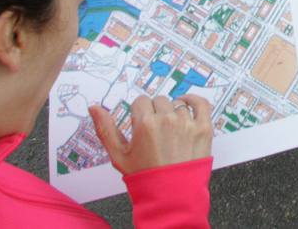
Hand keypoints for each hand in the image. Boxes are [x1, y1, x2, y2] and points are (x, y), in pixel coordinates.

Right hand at [91, 94, 212, 175]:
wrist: (171, 196)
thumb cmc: (144, 177)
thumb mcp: (119, 155)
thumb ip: (105, 129)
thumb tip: (94, 108)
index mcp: (145, 124)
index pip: (140, 101)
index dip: (139, 112)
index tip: (141, 123)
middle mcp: (166, 120)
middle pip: (159, 101)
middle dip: (155, 112)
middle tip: (155, 131)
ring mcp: (187, 123)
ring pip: (177, 104)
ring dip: (173, 113)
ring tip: (170, 132)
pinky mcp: (203, 128)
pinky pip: (201, 103)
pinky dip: (194, 101)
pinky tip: (186, 104)